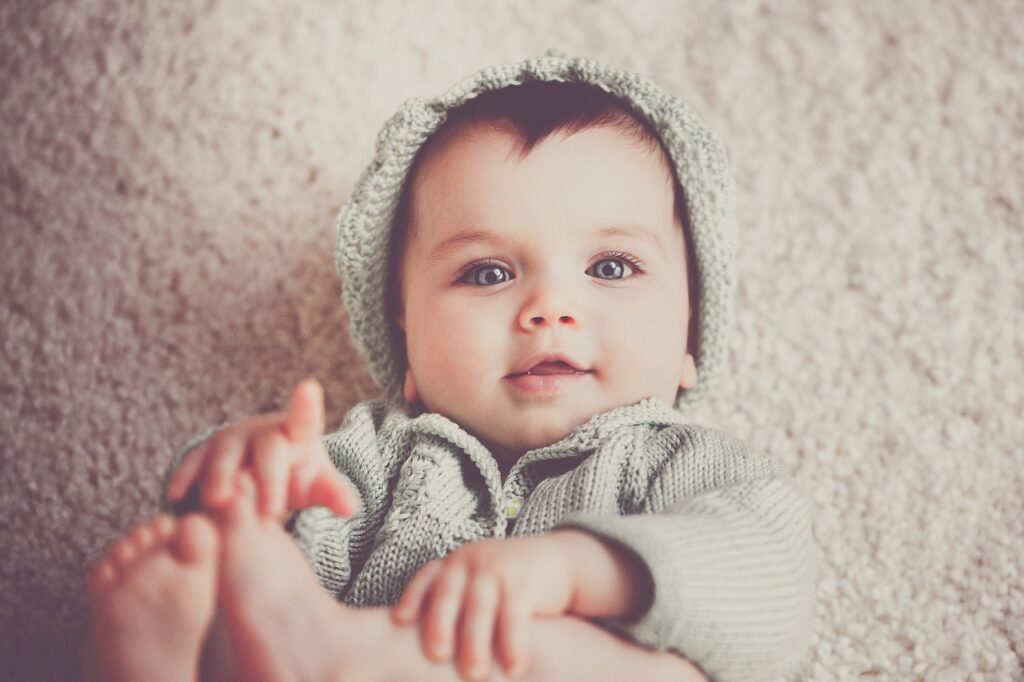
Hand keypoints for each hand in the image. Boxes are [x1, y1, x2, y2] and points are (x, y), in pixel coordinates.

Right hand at [165, 378, 360, 519]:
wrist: (257, 470)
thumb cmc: (293, 474)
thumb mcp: (315, 484)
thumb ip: (332, 493)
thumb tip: (352, 509)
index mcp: (297, 434)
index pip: (305, 420)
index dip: (306, 405)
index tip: (309, 388)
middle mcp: (263, 431)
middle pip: (269, 450)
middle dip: (270, 479)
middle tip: (271, 511)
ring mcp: (232, 439)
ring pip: (226, 454)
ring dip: (222, 477)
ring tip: (220, 503)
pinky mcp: (203, 452)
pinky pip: (193, 463)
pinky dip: (186, 477)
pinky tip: (176, 495)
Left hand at [391, 533, 576, 680]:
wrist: (559, 561)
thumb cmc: (509, 582)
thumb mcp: (478, 581)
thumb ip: (455, 602)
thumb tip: (426, 646)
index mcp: (457, 564)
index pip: (428, 577)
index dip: (414, 597)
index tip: (400, 619)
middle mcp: (473, 562)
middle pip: (449, 594)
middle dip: (440, 624)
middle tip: (437, 655)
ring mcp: (499, 569)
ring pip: (480, 607)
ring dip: (475, 642)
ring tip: (474, 675)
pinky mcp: (526, 582)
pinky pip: (516, 614)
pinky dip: (513, 642)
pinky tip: (514, 668)